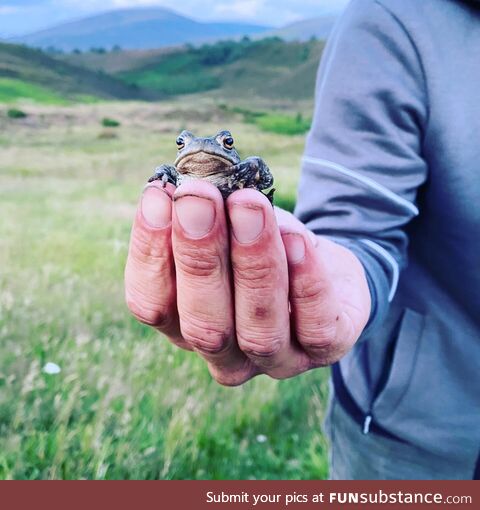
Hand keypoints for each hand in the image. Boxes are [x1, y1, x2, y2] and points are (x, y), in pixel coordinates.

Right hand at [125, 180, 370, 384]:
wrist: (316, 259)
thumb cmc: (259, 242)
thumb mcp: (228, 225)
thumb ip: (208, 214)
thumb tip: (189, 184)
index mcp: (184, 326)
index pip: (152, 303)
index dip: (150, 251)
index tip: (159, 195)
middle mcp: (224, 354)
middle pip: (204, 325)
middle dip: (199, 257)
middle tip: (200, 199)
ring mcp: (276, 359)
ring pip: (258, 330)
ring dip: (252, 263)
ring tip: (250, 205)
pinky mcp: (324, 348)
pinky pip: (314, 324)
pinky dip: (305, 280)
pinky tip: (296, 239)